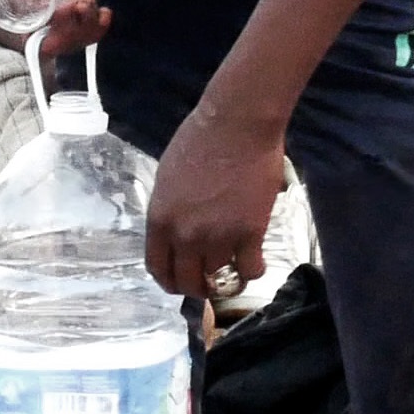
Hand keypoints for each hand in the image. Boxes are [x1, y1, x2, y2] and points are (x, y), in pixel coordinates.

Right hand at [0, 0, 110, 58]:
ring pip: (65, 29)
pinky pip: (80, 17)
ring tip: (97, 7)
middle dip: (70, 29)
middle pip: (46, 32)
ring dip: (84, 27)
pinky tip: (105, 14)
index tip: (67, 10)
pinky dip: (93, 23)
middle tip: (86, 5)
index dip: (45, 25)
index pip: (23, 18)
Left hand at [145, 99, 284, 300]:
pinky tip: (255, 262)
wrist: (237, 125)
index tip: (179, 282)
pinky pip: (250, 270)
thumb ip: (169, 210)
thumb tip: (176, 231)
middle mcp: (185, 235)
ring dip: (227, 281)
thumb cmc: (200, 139)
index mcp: (160, 219)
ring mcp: (217, 237)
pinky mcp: (249, 233)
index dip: (169, 281)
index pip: (157, 268)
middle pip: (187, 282)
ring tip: (235, 272)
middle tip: (209, 283)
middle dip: (197, 288)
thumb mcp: (167, 177)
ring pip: (219, 280)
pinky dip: (253, 272)